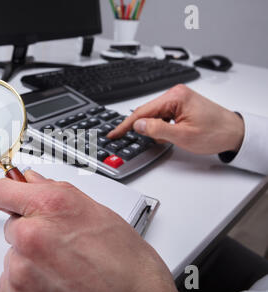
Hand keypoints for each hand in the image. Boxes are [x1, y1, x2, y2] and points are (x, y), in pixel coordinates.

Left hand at [0, 170, 180, 291]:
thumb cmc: (125, 262)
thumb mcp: (95, 211)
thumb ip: (55, 191)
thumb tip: (31, 181)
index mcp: (49, 206)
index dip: (5, 193)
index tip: (9, 197)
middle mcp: (30, 235)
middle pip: (11, 225)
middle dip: (30, 230)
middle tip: (59, 243)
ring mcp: (21, 269)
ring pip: (13, 256)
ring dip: (30, 259)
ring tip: (63, 267)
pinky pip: (12, 282)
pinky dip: (29, 283)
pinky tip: (57, 283)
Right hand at [107, 85, 244, 154]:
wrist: (235, 133)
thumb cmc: (216, 132)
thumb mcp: (183, 135)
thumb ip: (157, 130)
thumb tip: (138, 125)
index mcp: (175, 97)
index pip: (143, 111)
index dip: (126, 125)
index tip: (114, 133)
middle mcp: (176, 94)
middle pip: (147, 112)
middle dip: (143, 128)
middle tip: (131, 139)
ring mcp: (179, 99)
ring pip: (155, 116)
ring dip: (155, 129)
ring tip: (166, 139)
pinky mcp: (181, 105)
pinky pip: (163, 116)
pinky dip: (162, 127)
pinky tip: (169, 135)